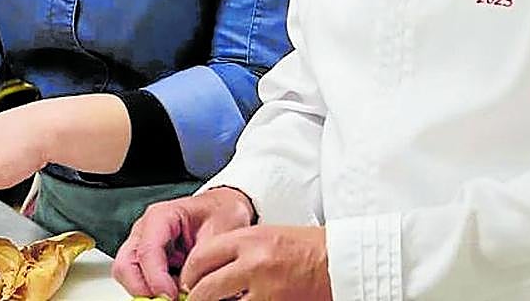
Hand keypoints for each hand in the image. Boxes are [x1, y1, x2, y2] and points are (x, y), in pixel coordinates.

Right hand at [113, 187, 255, 298]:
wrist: (225, 209)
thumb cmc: (220, 214)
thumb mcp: (219, 233)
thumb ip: (200, 260)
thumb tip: (188, 288)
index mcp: (160, 216)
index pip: (146, 251)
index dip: (156, 279)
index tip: (171, 296)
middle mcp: (145, 231)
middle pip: (126, 266)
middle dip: (144, 289)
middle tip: (169, 300)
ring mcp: (143, 246)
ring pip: (129, 277)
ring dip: (150, 291)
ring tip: (180, 293)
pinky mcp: (148, 262)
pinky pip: (142, 282)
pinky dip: (157, 291)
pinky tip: (179, 290)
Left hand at [180, 225, 329, 300]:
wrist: (341, 262)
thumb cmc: (307, 248)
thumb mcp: (267, 236)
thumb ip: (236, 250)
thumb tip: (208, 269)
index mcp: (249, 240)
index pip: (201, 258)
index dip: (189, 273)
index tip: (188, 281)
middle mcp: (254, 264)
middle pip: (205, 287)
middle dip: (196, 297)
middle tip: (194, 299)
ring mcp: (266, 291)